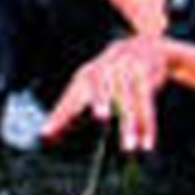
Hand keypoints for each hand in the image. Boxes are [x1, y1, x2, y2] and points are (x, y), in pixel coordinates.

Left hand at [42, 35, 169, 155]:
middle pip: (98, 85)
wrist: (146, 45)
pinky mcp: (144, 73)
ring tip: (129, 148)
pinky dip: (147, 123)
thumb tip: (46, 137)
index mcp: (85, 76)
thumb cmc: (112, 75)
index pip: (70, 98)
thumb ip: (70, 112)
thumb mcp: (92, 88)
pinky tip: (147, 143)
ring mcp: (124, 68)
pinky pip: (146, 101)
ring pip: (127, 99)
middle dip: (99, 99)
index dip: (59, 116)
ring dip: (129, 125)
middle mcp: (102, 70)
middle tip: (99, 117)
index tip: (47, 134)